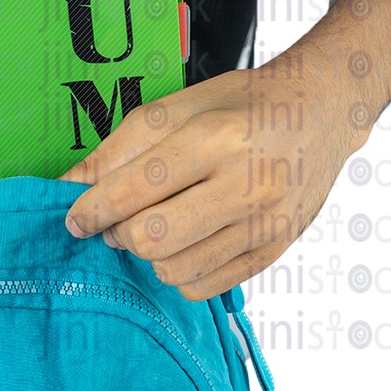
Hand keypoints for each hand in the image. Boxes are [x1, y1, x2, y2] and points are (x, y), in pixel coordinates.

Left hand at [57, 58, 363, 300]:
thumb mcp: (175, 108)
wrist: (321, 111)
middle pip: (151, 239)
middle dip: (118, 233)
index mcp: (216, 137)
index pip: (135, 189)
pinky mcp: (275, 249)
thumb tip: (69, 189)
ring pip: (175, 271)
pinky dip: (181, 271)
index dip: (92, 209)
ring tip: (155, 224)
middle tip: (118, 217)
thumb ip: (117, 150)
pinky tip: (185, 240)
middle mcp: (246, 184)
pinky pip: (205, 286)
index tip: (74, 218)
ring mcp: (265, 223)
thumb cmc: (243, 105)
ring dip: (149, 253)